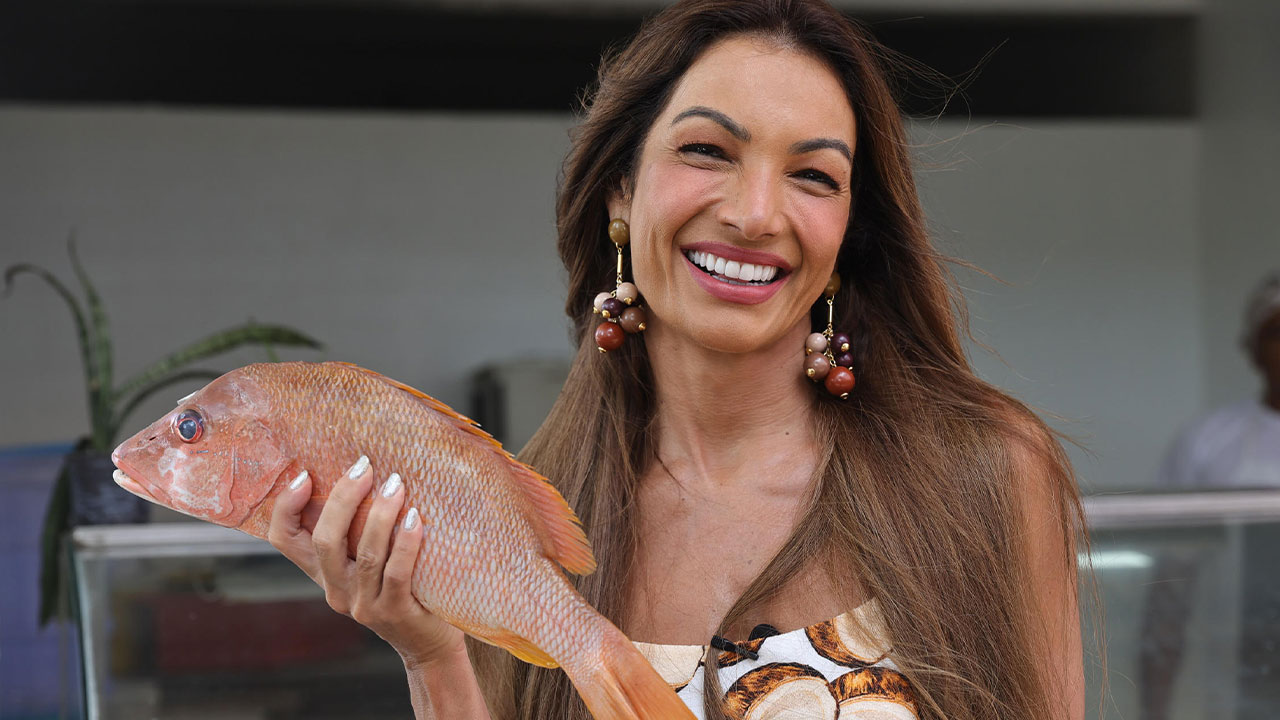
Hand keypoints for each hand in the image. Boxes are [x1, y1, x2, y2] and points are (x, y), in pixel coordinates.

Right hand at [267, 455, 465, 666]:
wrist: (425, 642)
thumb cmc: (400, 587)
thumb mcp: (368, 561)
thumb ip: (359, 530)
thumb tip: (366, 471)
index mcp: (323, 573)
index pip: (284, 540)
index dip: (286, 507)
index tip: (304, 475)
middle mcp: (336, 589)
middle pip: (325, 539)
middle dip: (343, 498)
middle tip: (365, 466)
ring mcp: (364, 604)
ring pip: (365, 553)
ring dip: (380, 514)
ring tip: (396, 483)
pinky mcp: (394, 612)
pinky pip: (396, 573)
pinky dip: (406, 543)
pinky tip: (416, 519)